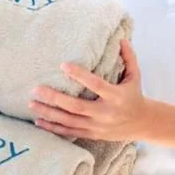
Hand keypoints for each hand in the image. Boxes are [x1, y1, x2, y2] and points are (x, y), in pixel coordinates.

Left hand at [30, 39, 155, 142]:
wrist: (142, 123)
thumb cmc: (134, 95)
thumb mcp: (135, 76)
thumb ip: (128, 58)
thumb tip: (120, 39)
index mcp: (116, 96)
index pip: (96, 85)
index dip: (80, 75)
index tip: (63, 65)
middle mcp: (105, 113)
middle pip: (76, 106)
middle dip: (55, 98)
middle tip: (36, 89)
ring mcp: (97, 126)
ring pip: (69, 121)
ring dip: (49, 113)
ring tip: (32, 104)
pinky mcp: (91, 135)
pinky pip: (69, 132)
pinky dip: (53, 128)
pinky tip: (38, 121)